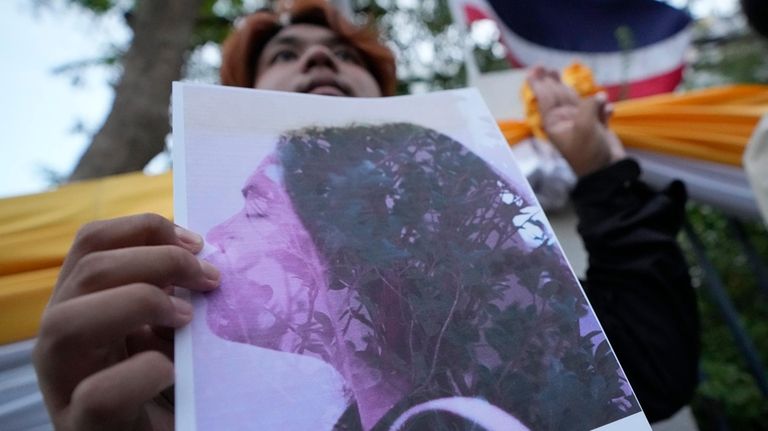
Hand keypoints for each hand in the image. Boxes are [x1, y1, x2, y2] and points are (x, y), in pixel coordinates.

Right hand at [33, 214, 219, 430]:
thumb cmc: (167, 383)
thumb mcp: (166, 328)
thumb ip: (171, 294)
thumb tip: (203, 258)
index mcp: (81, 305)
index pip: (92, 243)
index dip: (146, 229)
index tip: (198, 242)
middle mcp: (61, 338)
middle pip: (87, 270)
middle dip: (158, 261)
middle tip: (209, 277)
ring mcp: (64, 384)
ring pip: (67, 323)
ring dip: (140, 304)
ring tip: (188, 318)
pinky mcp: (84, 428)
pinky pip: (99, 395)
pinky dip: (143, 374)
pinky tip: (172, 371)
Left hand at [527, 66, 625, 176]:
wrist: (607, 172)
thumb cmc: (589, 152)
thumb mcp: (584, 128)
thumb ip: (588, 107)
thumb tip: (599, 96)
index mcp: (555, 123)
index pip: (545, 99)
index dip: (539, 84)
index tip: (535, 70)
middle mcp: (566, 121)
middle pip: (557, 97)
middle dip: (552, 82)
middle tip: (547, 68)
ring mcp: (582, 123)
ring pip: (575, 101)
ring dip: (571, 89)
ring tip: (563, 75)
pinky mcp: (598, 127)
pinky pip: (599, 111)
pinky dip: (603, 108)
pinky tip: (607, 108)